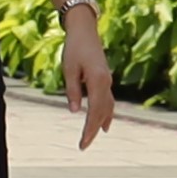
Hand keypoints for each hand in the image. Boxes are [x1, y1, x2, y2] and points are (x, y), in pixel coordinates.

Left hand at [59, 6, 117, 146]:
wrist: (85, 31)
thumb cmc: (74, 48)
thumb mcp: (69, 69)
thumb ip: (72, 90)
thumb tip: (74, 111)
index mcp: (98, 81)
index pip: (95, 112)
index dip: (89, 129)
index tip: (83, 143)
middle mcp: (106, 83)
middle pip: (102, 113)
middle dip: (93, 130)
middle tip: (84, 146)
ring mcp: (107, 81)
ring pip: (107, 108)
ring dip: (100, 123)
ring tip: (92, 137)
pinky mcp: (105, 79)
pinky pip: (108, 101)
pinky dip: (105, 114)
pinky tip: (104, 123)